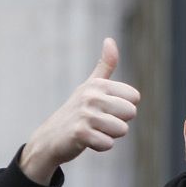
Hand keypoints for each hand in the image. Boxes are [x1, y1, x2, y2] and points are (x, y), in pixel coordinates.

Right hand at [19, 39, 139, 184]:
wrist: (51, 137)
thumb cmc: (76, 111)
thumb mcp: (90, 86)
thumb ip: (105, 65)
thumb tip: (110, 40)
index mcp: (98, 84)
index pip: (134, 98)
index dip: (123, 108)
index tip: (105, 109)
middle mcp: (92, 96)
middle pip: (131, 113)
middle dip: (118, 122)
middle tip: (99, 122)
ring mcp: (85, 114)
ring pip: (122, 130)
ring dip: (109, 135)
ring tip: (93, 130)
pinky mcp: (80, 133)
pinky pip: (108, 144)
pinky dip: (100, 146)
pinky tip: (87, 141)